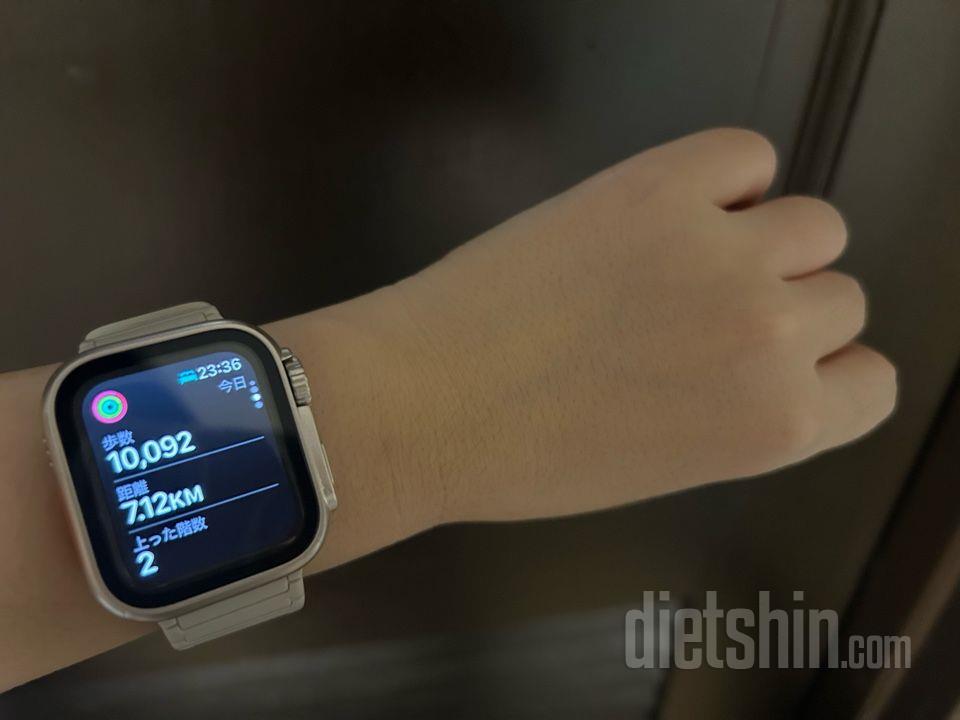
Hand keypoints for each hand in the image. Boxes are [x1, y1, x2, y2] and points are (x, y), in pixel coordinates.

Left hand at [338, 128, 896, 522]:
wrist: (423, 406)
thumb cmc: (530, 460)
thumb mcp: (668, 466)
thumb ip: (742, 415)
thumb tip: (771, 358)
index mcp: (778, 426)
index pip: (872, 383)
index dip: (821, 373)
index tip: (772, 366)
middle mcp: (774, 335)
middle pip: (842, 296)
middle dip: (783, 308)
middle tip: (701, 316)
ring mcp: (721, 251)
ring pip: (815, 223)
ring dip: (767, 239)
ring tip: (690, 256)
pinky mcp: (661, 186)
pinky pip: (746, 153)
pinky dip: (724, 175)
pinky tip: (672, 206)